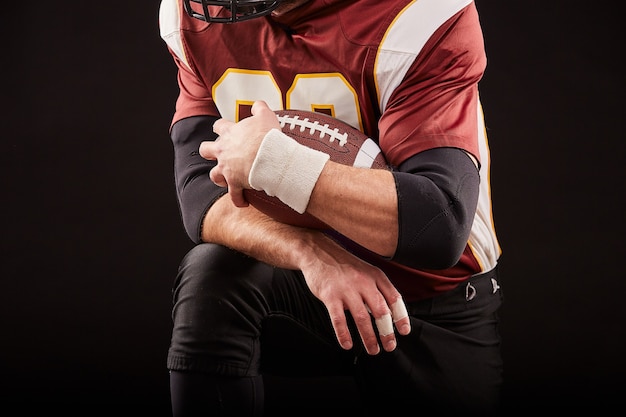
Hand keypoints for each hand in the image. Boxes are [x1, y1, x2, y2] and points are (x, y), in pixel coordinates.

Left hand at [199, 101, 280, 206]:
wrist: (269, 156)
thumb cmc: (267, 136)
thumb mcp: (265, 115)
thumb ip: (259, 108)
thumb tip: (258, 105)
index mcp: (229, 133)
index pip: (218, 127)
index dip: (220, 128)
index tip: (224, 130)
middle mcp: (223, 151)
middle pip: (206, 150)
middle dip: (209, 153)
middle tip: (218, 155)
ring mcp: (227, 168)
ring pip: (214, 175)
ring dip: (219, 177)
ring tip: (226, 180)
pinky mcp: (234, 183)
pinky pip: (233, 195)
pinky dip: (237, 199)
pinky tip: (242, 202)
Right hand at [300, 234, 410, 354]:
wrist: (319, 253)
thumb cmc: (345, 266)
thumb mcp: (366, 271)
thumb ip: (378, 290)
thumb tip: (389, 314)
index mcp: (376, 276)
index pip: (394, 298)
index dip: (401, 317)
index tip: (404, 331)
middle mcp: (364, 282)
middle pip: (381, 311)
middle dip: (387, 332)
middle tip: (389, 346)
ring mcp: (346, 289)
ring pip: (362, 318)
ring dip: (369, 338)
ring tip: (373, 350)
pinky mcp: (330, 295)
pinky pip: (339, 319)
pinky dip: (344, 334)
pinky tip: (347, 344)